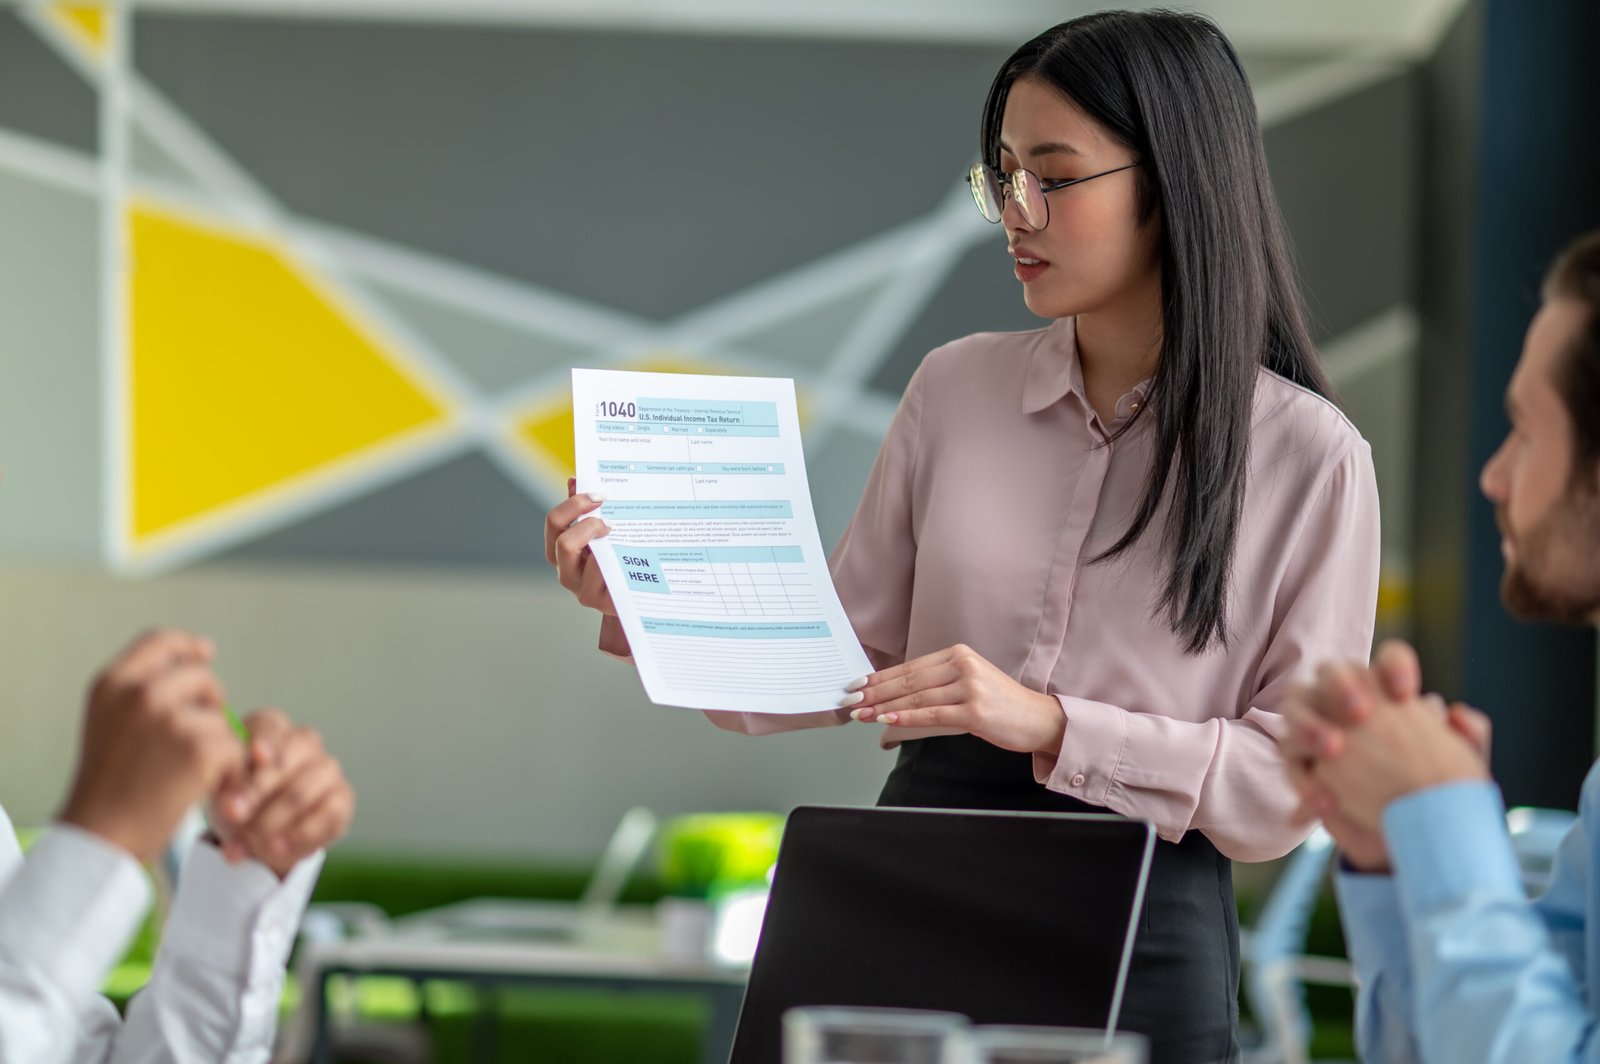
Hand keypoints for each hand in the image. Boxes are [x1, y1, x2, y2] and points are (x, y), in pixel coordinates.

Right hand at [59, 630, 246, 863]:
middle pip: (201, 675)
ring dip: (218, 744)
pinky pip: (236, 747)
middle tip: (198, 739)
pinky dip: (230, 770)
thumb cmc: (109, 787)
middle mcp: (140, 693)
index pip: (160, 640)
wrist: (101, 835)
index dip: (187, 645)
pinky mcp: (200, 746)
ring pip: (221, 717)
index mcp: (112, 683)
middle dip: (210, 704)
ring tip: (190, 773)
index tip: (205, 653)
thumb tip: (199, 659)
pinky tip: (204, 787)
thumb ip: (142, 692)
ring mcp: (170, 717)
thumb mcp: (110, 722)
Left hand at [208, 709, 354, 878]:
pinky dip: (299, 836)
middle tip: (233, 815)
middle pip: (288, 759)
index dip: (258, 746)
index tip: (250, 759)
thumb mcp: (222, 787)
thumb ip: (227, 785)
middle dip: (257, 790)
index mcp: (272, 728)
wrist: (256, 833)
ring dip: (272, 821)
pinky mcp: (343, 799)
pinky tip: (277, 849)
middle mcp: (306, 742)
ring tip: (248, 843)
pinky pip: (327, 816)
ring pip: (303, 791)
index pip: (269, 726)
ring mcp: (328, 769)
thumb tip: (233, 801)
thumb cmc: (236, 799)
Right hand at [544, 478, 616, 618]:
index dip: (575, 504)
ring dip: (610, 548)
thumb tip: (575, 479)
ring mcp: (582, 590)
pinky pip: (611, 579)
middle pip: (565, 542)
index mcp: (558, 549)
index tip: (600, 496)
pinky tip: (637, 557)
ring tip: (627, 540)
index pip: (554, 521)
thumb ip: (585, 510)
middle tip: (612, 521)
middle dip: (589, 525)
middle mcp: (565, 571)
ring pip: (591, 563)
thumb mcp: (598, 533)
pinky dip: (623, 565)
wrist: (630, 597)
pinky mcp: (602, 602)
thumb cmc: (612, 559)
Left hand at [845, 644, 1064, 755]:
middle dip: (875, 691)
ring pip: (916, 697)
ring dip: (883, 706)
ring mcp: (970, 687)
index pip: (910, 667)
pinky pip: (932, 714)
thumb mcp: (968, 684)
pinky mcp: (975, 711)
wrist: (1037, 719)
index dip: (881, 677)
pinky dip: (906, 717)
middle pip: (909, 680)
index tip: (857, 684)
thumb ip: (938, 683)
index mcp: (958, 654)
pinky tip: (886, 719)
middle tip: (849, 699)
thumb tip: (895, 694)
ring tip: (860, 712)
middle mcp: (963, 665)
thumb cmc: (1000, 705)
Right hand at [1283, 641, 1490, 871]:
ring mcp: (1319, 732)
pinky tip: (1328, 801)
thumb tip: (1455, 714)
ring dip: (1309, 723)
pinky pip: (1290, 760)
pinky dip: (1305, 779)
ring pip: (1295, 706)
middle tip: (1360, 714)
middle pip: (1330, 672)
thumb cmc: (1435, 797)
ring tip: (1332, 749)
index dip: (1393, 666)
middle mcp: (1348, 705)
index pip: (1387, 660)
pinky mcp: (1303, 765)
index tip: (1407, 695)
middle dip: (1340, 686)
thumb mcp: (1466, 772)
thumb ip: (1471, 740)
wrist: (1412, 840)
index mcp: (1390, 696)